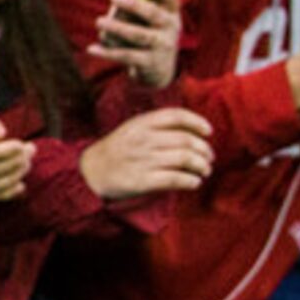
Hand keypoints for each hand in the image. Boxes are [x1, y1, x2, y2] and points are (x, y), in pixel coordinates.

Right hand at [78, 107, 212, 200]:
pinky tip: (194, 182)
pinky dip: (190, 181)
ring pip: (185, 160)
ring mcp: (142, 160)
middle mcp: (143, 140)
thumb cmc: (116, 150)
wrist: (90, 172)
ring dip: (201, 166)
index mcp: (140, 124)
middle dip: (204, 150)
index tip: (208, 131)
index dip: (197, 122)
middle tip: (209, 158)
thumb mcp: (131, 129)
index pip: (176, 116)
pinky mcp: (142, 181)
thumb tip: (193, 132)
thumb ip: (156, 126)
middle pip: (186, 141)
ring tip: (204, 170)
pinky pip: (175, 179)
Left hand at [88, 0, 181, 87]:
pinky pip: (126, 56)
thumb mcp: (151, 22)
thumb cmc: (148, 35)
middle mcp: (171, 29)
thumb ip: (139, 9)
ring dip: (117, 27)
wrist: (159, 70)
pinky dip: (107, 52)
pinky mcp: (149, 63)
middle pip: (153, 14)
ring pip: (138, 35)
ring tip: (99, 21)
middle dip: (134, 5)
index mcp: (171, 14)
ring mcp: (162, 47)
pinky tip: (92, 48)